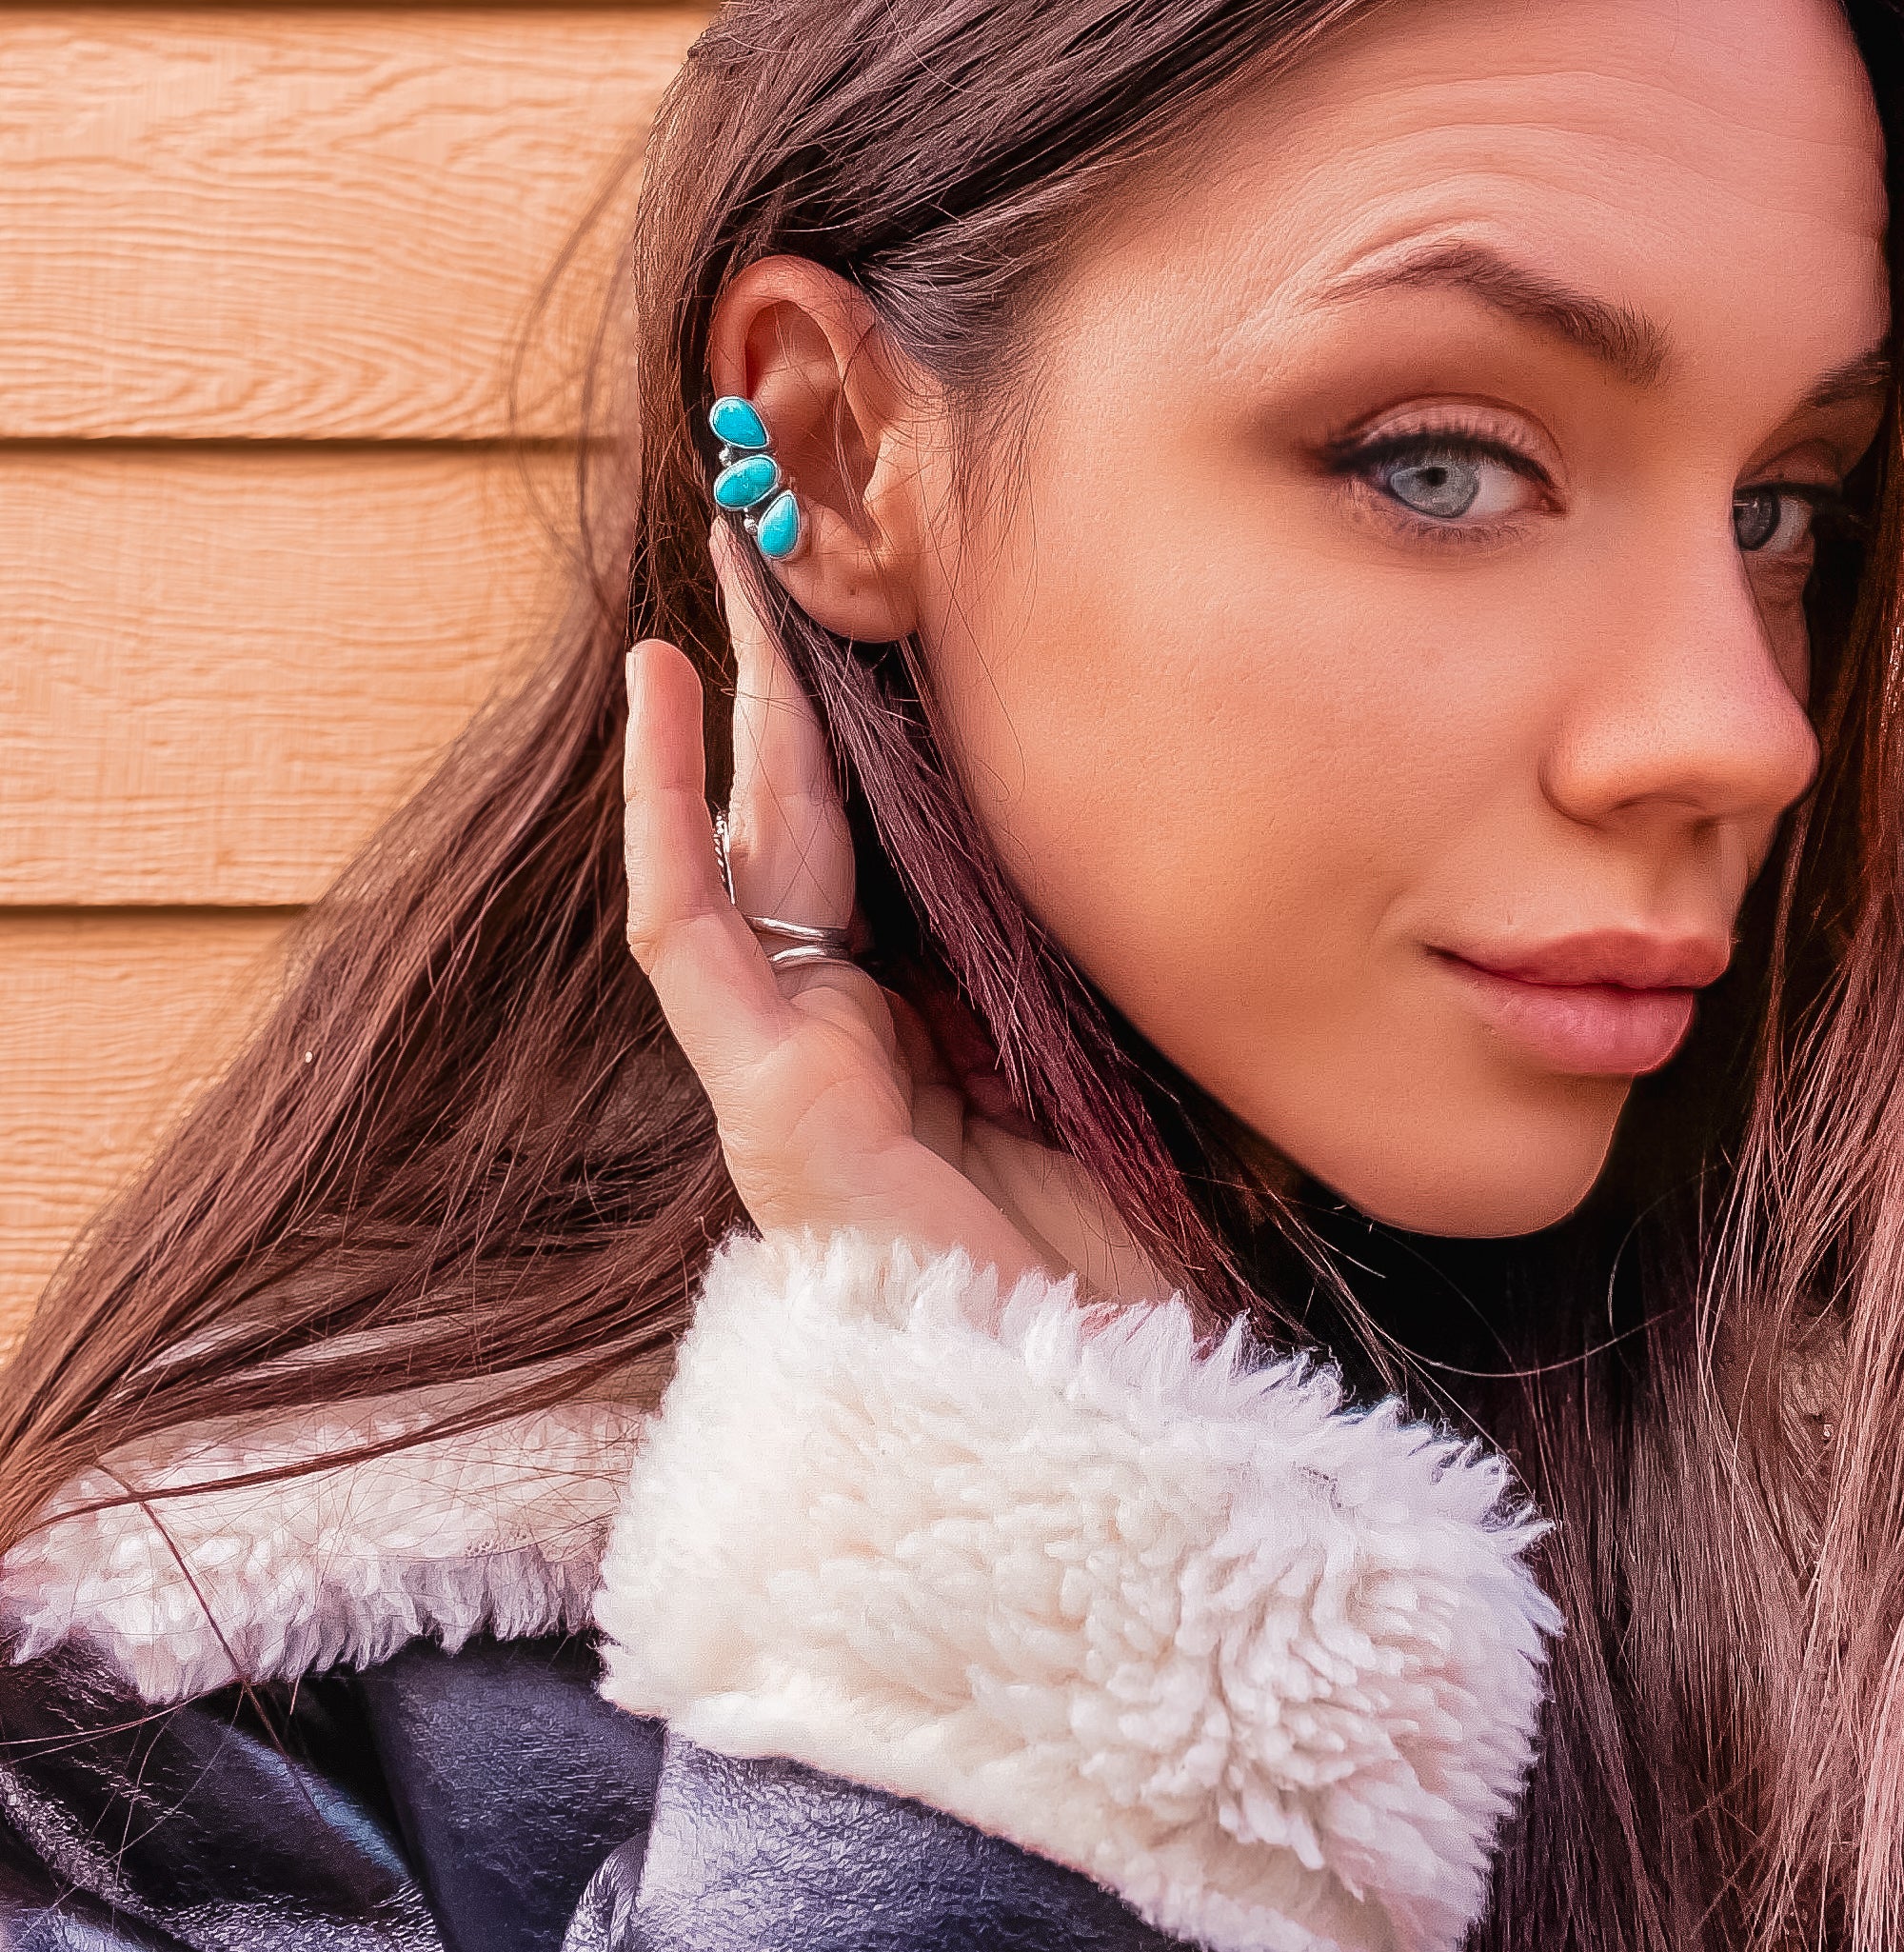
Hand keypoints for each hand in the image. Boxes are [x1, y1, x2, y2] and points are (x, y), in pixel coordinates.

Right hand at [622, 525, 1163, 1304]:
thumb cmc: (1119, 1276)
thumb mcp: (1136, 1078)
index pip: (894, 842)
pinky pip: (688, 926)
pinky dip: (666, 805)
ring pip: (746, 846)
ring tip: (732, 560)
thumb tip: (1190, 844)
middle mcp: (850, 1027)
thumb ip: (1118, 972)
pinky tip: (666, 684)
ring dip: (733, 701)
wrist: (1085, 1415)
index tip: (906, 611)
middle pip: (811, 820)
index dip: (885, 725)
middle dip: (798, 678)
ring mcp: (791, 1057)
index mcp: (932, 1023)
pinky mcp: (761, 1090)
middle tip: (792, 536)